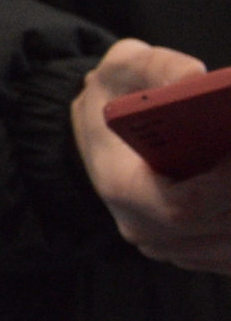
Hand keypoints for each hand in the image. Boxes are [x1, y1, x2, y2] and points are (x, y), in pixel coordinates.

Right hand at [71, 39, 230, 274]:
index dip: (226, 184)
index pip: (186, 206)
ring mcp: (172, 249)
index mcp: (123, 189)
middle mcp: (146, 230)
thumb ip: (157, 66)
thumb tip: (195, 75)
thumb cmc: (115, 99)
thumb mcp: (123, 66)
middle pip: (221, 226)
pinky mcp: (196, 254)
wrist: (102, 132)